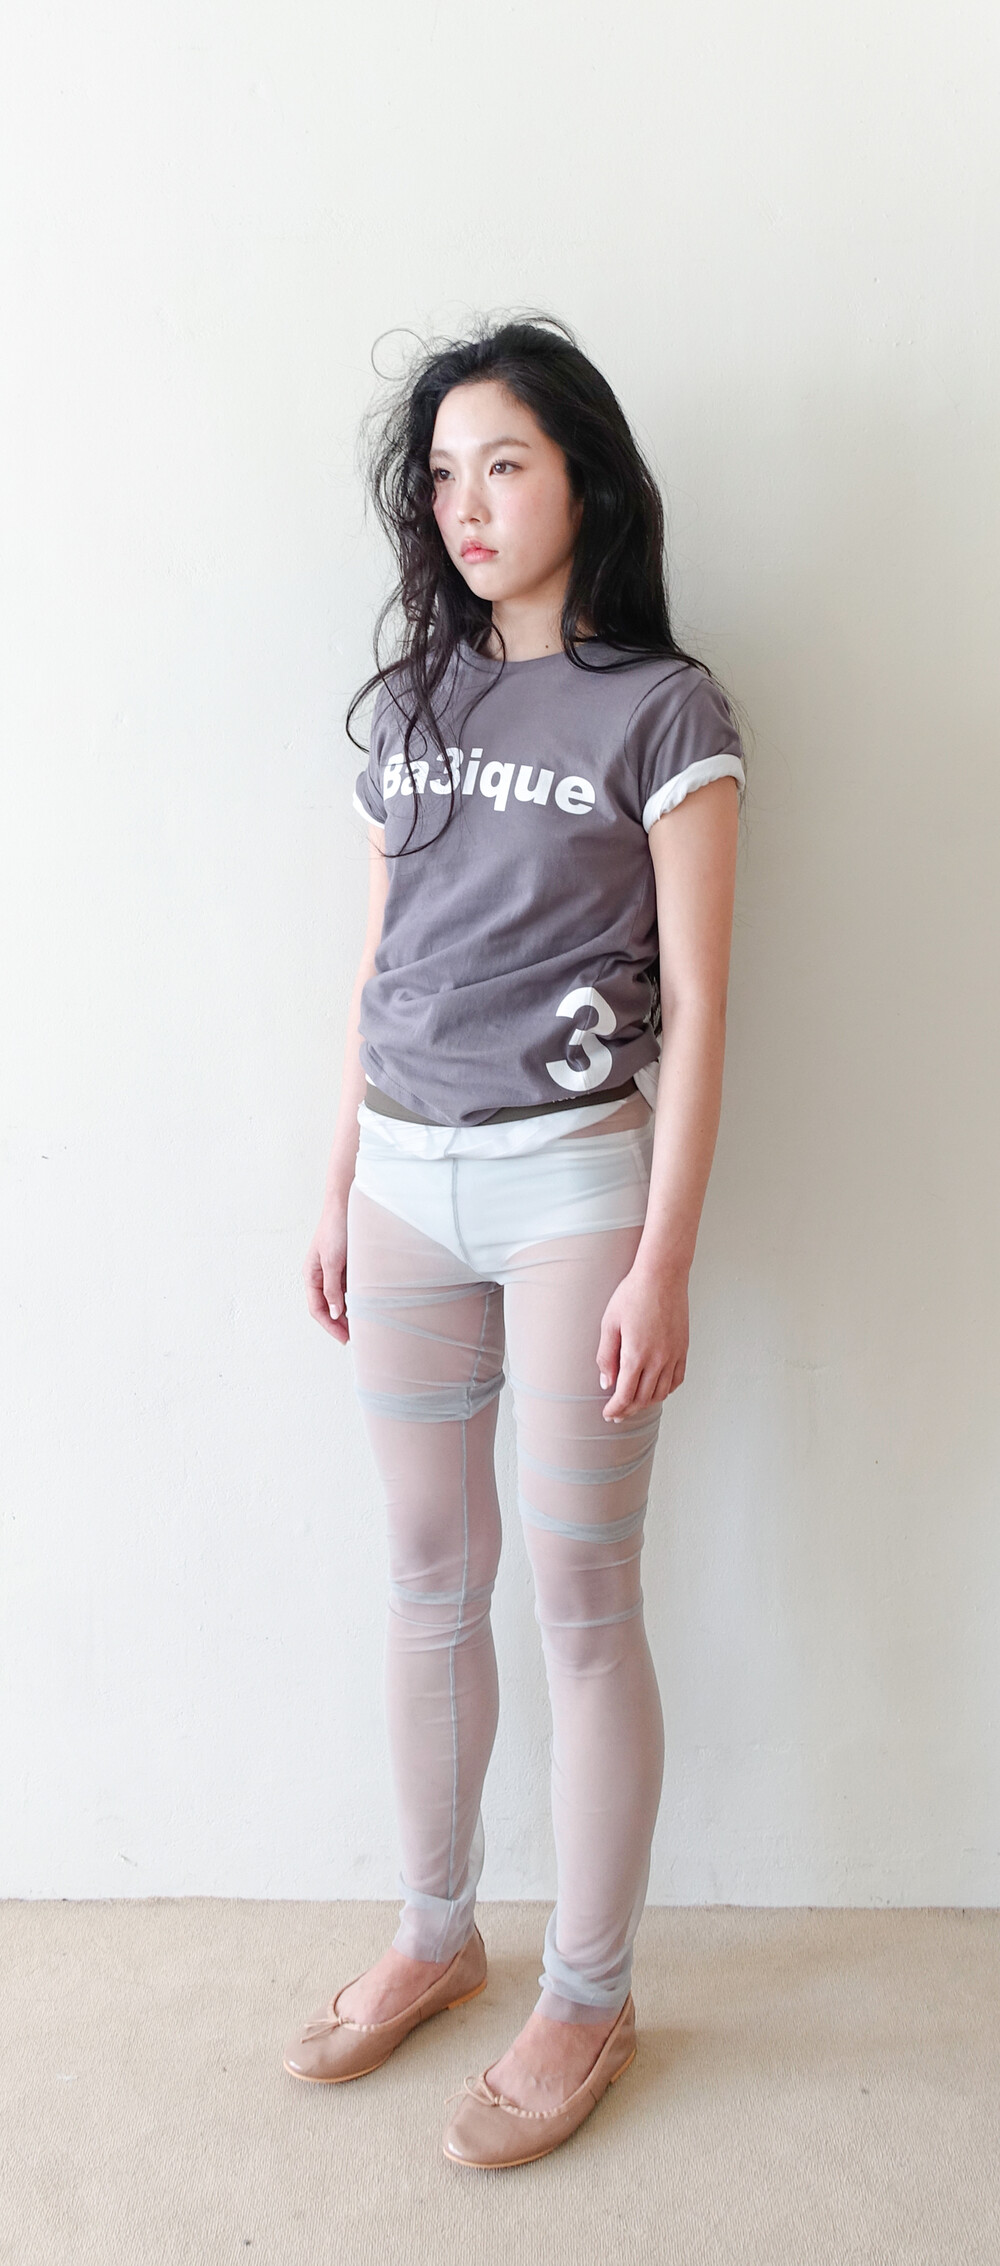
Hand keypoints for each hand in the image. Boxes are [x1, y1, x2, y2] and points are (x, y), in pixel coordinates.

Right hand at [303, 1198, 349, 1342]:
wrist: (347, 1204)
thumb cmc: (335, 1228)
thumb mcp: (332, 1261)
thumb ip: (332, 1288)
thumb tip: (334, 1313)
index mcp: (311, 1275)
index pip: (317, 1309)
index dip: (330, 1326)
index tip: (345, 1338)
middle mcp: (321, 1275)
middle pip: (328, 1307)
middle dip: (340, 1323)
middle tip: (356, 1337)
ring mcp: (335, 1271)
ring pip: (340, 1299)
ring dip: (349, 1313)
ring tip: (363, 1325)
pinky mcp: (348, 1265)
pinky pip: (350, 1288)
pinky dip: (356, 1299)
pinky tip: (367, 1306)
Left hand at [596, 1258, 688, 1420]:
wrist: (662, 1276)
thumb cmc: (633, 1295)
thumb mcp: (609, 1324)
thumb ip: (605, 1357)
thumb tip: (606, 1383)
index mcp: (635, 1355)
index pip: (625, 1395)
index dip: (615, 1409)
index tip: (608, 1414)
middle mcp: (657, 1360)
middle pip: (643, 1398)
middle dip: (628, 1410)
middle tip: (617, 1413)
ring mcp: (673, 1355)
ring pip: (661, 1393)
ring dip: (646, 1403)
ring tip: (634, 1403)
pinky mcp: (683, 1349)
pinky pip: (677, 1379)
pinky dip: (666, 1390)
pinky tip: (656, 1389)